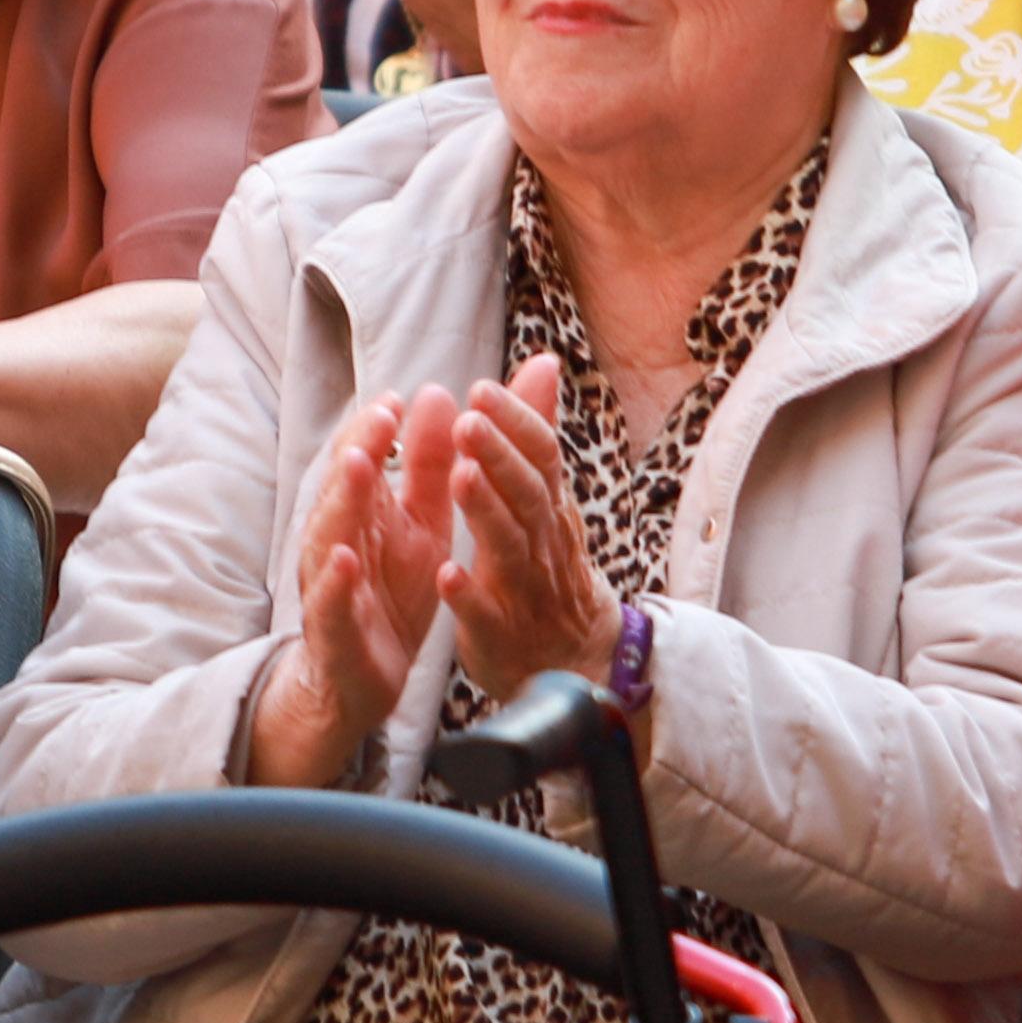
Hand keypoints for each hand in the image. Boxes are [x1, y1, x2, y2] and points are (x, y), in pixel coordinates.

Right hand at [254, 385, 454, 784]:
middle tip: (381, 417)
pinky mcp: (334, 632)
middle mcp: (338, 541)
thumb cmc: (391, 593)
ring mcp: (331, 586)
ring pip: (329, 536)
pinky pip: (331, 603)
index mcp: (363, 515)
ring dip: (341, 501)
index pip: (363, 460)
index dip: (376, 429)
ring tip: (358, 464)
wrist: (366, 681)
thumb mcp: (422, 526)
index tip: (399, 397)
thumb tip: (434, 393)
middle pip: (344, 489)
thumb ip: (429, 467)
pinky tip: (348, 559)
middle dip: (359, 450)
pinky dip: (336, 582)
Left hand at [440, 358, 613, 702]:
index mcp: (546, 506)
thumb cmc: (549, 565)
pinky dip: (467, 595)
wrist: (575, 660)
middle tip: (468, 421)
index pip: (540, 455)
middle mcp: (540, 541)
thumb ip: (536, 432)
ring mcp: (522, 588)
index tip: (482, 389)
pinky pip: (486, 615)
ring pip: (509, 546)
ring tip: (459, 477)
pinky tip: (445, 574)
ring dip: (485, 511)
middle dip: (499, 456)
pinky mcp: (499, 633)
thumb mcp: (547, 496)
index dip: (514, 422)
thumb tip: (543, 363)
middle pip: (526, 493)